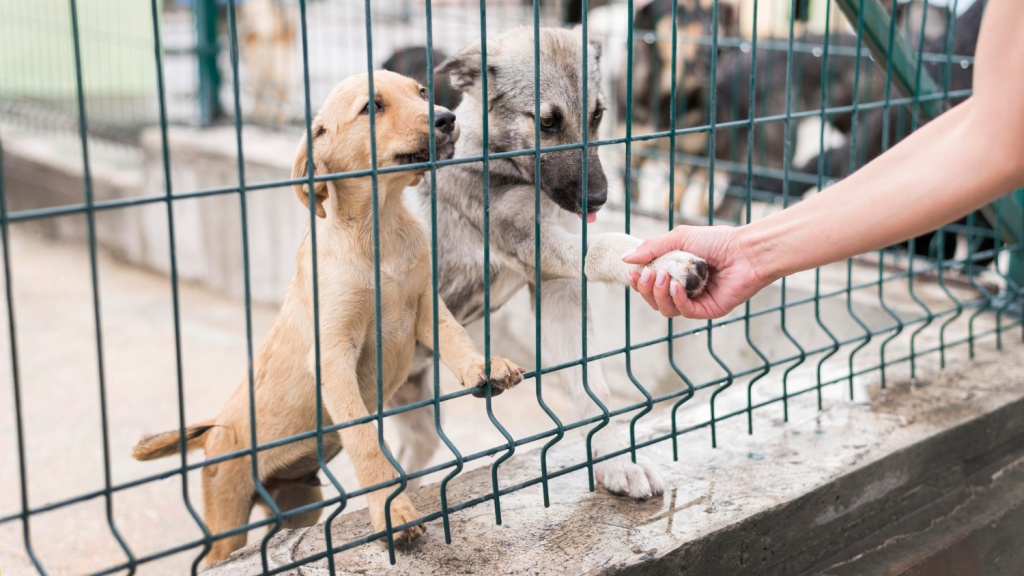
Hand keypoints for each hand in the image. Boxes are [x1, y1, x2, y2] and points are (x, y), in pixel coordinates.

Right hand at [623, 225, 768, 319]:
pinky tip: (676, 287)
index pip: (650, 284)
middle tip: (648, 275)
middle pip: (654, 299)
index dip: (639, 282)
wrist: (746, 251)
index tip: (632, 273)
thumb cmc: (717, 241)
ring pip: (666, 309)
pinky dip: (677, 300)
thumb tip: (625, 258)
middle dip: (646, 289)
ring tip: (663, 278)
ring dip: (659, 295)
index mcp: (675, 272)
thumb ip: (652, 248)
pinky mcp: (708, 310)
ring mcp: (695, 301)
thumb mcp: (679, 238)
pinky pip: (685, 312)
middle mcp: (684, 289)